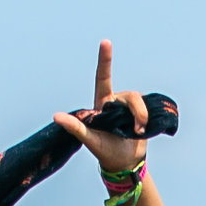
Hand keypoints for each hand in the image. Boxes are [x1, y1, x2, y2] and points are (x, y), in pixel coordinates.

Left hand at [51, 40, 148, 173]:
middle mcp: (116, 102)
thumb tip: (56, 117)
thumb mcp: (89, 139)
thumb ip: (75, 127)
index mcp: (102, 103)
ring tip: (138, 132)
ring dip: (142, 116)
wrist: (124, 162)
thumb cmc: (104, 150)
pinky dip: (149, 119)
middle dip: (136, 111)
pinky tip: (144, 130)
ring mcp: (130, 108)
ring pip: (140, 102)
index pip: (103, 77)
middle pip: (130, 95)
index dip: (105, 60)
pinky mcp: (143, 114)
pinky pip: (150, 109)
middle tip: (136, 130)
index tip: (106, 42)